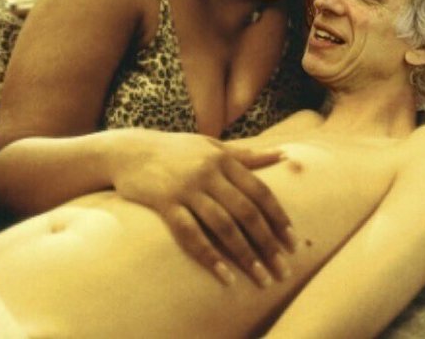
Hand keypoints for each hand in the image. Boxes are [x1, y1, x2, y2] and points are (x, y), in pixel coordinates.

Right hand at [108, 129, 294, 286]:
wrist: (131, 150)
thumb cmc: (176, 149)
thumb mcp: (211, 145)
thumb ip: (246, 154)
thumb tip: (284, 154)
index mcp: (222, 157)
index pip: (259, 190)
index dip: (278, 217)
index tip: (293, 241)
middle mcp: (208, 171)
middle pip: (246, 211)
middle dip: (268, 243)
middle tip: (284, 268)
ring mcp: (186, 187)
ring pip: (223, 225)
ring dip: (245, 255)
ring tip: (262, 277)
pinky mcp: (165, 202)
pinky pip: (190, 233)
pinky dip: (209, 256)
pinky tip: (224, 275)